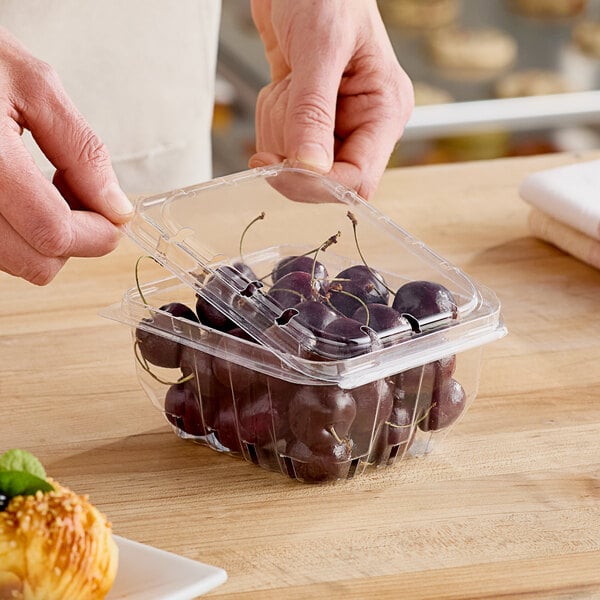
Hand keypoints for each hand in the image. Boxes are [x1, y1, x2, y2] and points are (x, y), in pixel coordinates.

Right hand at [0, 27, 132, 284]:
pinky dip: (20, 234)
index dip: (98, 235)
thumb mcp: (34, 87)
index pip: (54, 232)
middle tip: (81, 198)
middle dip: (75, 240)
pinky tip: (20, 196)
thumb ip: (82, 152)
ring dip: (46, 238)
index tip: (115, 217)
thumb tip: (117, 210)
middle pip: (36, 263)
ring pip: (16, 263)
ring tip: (44, 187)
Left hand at [249, 0, 413, 199]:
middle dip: (292, 151)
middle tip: (283, 105)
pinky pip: (282, 143)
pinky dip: (271, 119)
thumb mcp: (320, 46)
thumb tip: (311, 168)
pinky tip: (281, 85)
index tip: (281, 168)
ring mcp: (335, 122)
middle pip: (324, 178)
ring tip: (286, 83)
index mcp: (384, 111)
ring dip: (277, 129)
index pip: (359, 179)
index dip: (319, 185)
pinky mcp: (309, 117)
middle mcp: (363, 123)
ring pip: (298, 164)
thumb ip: (314, 111)